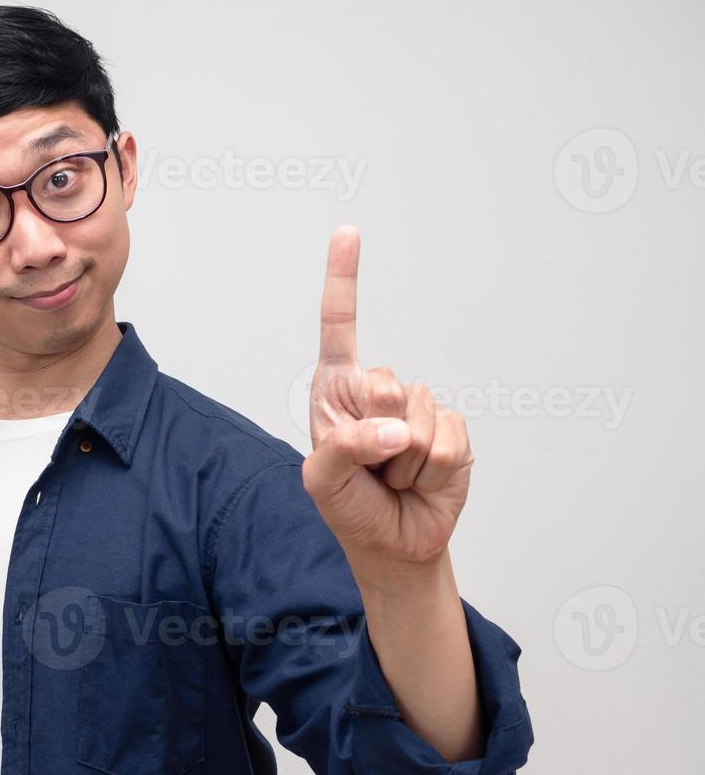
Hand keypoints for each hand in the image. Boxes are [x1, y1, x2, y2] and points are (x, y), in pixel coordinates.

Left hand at [301, 226, 473, 570]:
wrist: (394, 543)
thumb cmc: (349, 506)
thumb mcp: (323, 482)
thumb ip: (346, 449)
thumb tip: (394, 430)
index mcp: (337, 391)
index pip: (339, 327)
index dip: (344, 279)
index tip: (347, 231)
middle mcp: (378, 391)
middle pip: (386, 384)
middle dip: (377, 435)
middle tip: (371, 469)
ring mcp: (419, 409)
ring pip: (420, 420)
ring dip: (404, 463)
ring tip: (393, 480)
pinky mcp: (453, 431)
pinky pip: (448, 441)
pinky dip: (432, 472)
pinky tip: (420, 483)